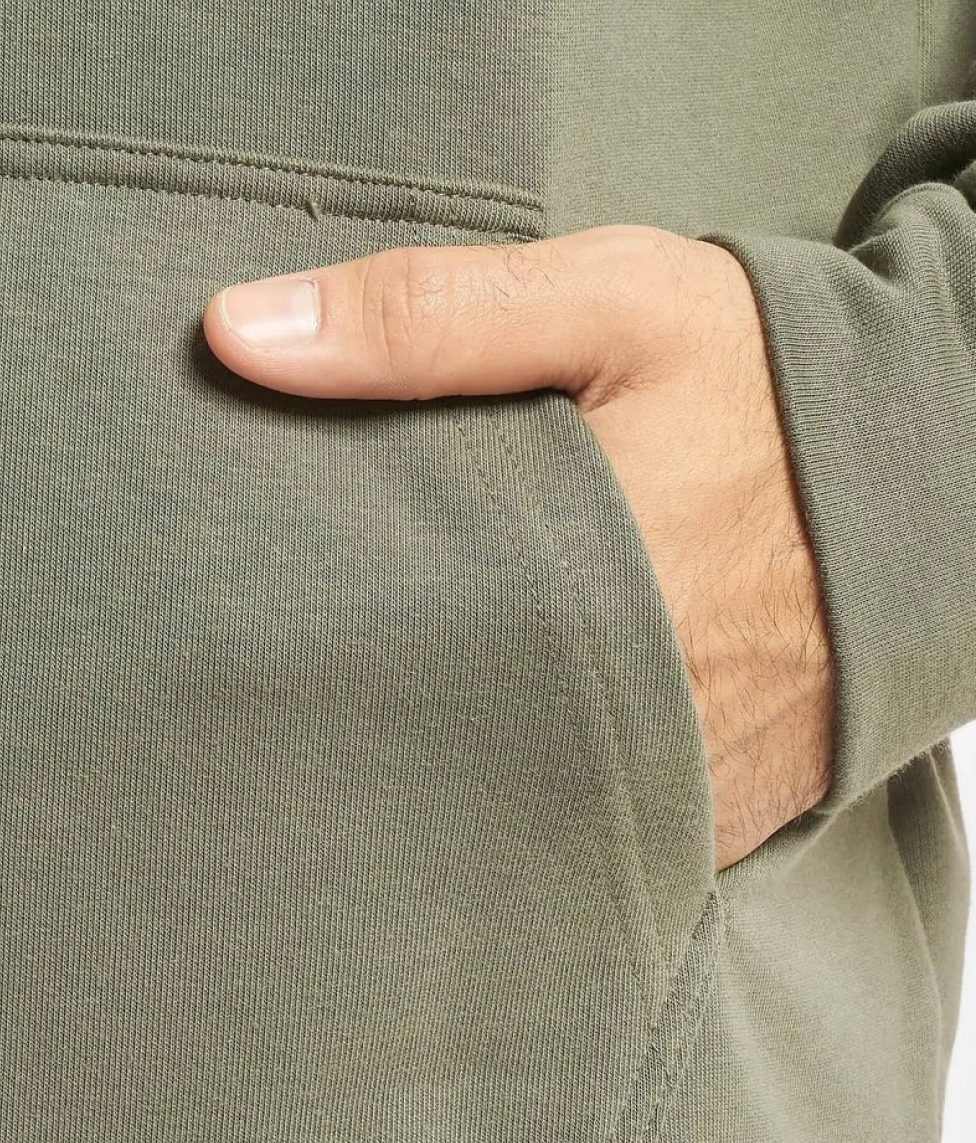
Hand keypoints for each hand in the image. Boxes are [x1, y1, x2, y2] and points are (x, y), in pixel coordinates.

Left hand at [202, 225, 835, 872]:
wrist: (947, 469)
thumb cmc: (775, 383)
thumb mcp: (612, 305)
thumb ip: (428, 317)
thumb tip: (236, 334)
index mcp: (567, 586)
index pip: (375, 649)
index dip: (298, 642)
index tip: (238, 624)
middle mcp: (620, 713)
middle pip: (425, 743)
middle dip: (360, 713)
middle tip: (285, 685)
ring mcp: (671, 786)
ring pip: (501, 805)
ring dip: (447, 766)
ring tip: (391, 720)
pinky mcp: (712, 821)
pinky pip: (590, 837)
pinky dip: (537, 801)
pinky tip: (496, 756)